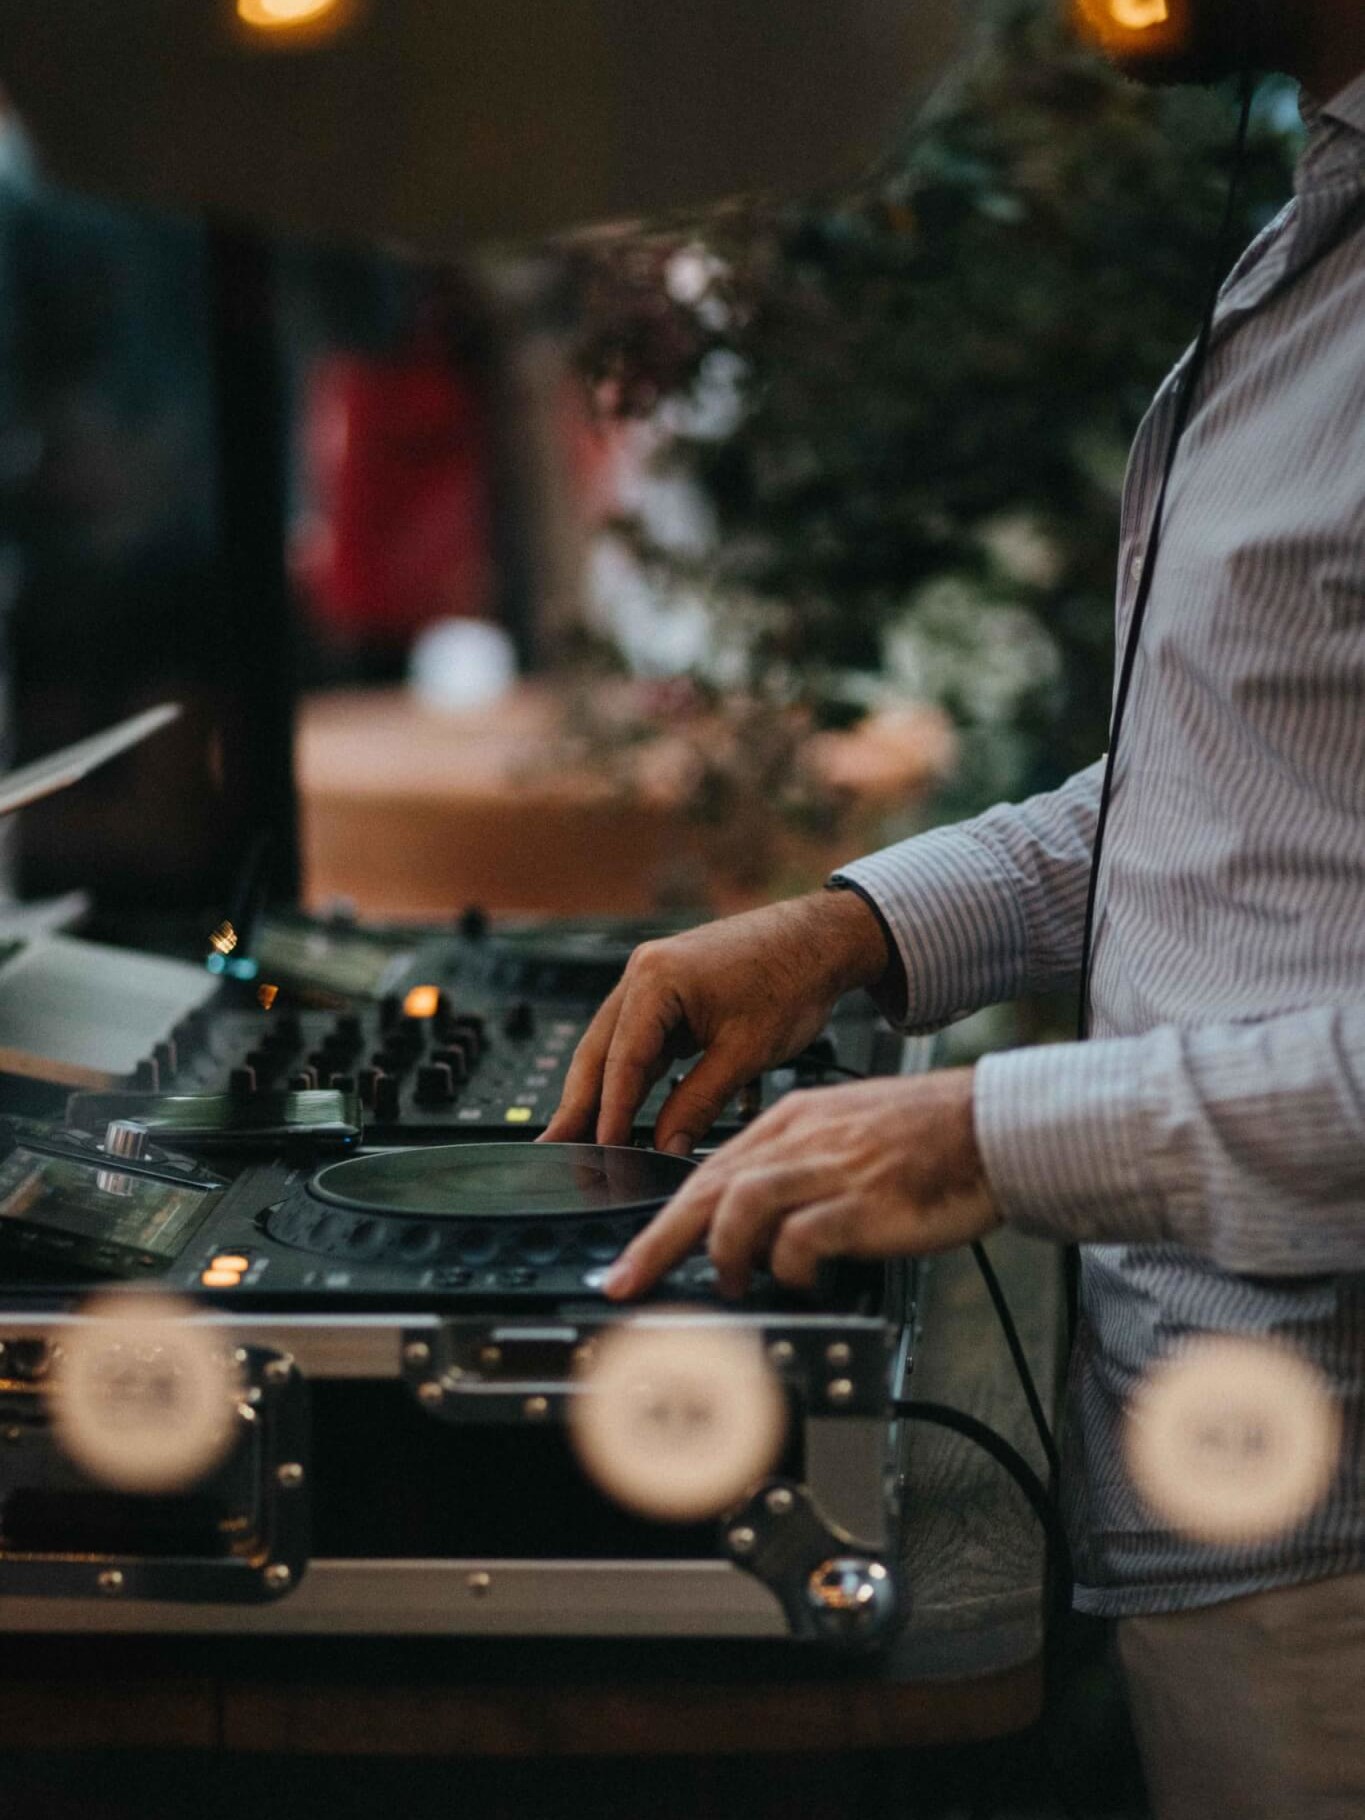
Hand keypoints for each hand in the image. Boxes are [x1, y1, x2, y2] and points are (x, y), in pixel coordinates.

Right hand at [539, 889, 890, 1154]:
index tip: (602, 1152)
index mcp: (655, 979)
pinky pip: (640, 1042)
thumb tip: (665, 1146)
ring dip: (602, 1093)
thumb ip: (700, 1102)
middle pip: (599, 1051)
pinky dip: (632, 1077)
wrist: (821, 938)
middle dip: (580, 1104)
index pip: (621, 1060)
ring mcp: (654, 982)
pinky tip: (622, 1111)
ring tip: (580, 1140)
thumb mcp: (746, 1052)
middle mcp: (644, 974)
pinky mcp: (670, 995)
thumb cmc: (791, 977)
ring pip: (615, 1048)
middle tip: (556, 1150)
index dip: (610, 1113)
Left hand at [601, 1066, 999, 1298]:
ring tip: (726, 1283)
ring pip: (740, 1206)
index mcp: (793, 1121)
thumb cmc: (928, 1135)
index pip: (709, 1170)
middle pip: (707, 1187)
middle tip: (627, 1280)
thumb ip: (796, 1165)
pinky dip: (787, 1266)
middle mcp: (801, 1140)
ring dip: (722, 1252)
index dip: (664, 1216)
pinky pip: (802, 1238)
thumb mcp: (845, 1131)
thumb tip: (754, 1217)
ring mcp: (830, 1169)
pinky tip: (798, 1278)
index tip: (635, 1255)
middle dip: (658, 1241)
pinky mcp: (863, 1202)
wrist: (991, 1125)